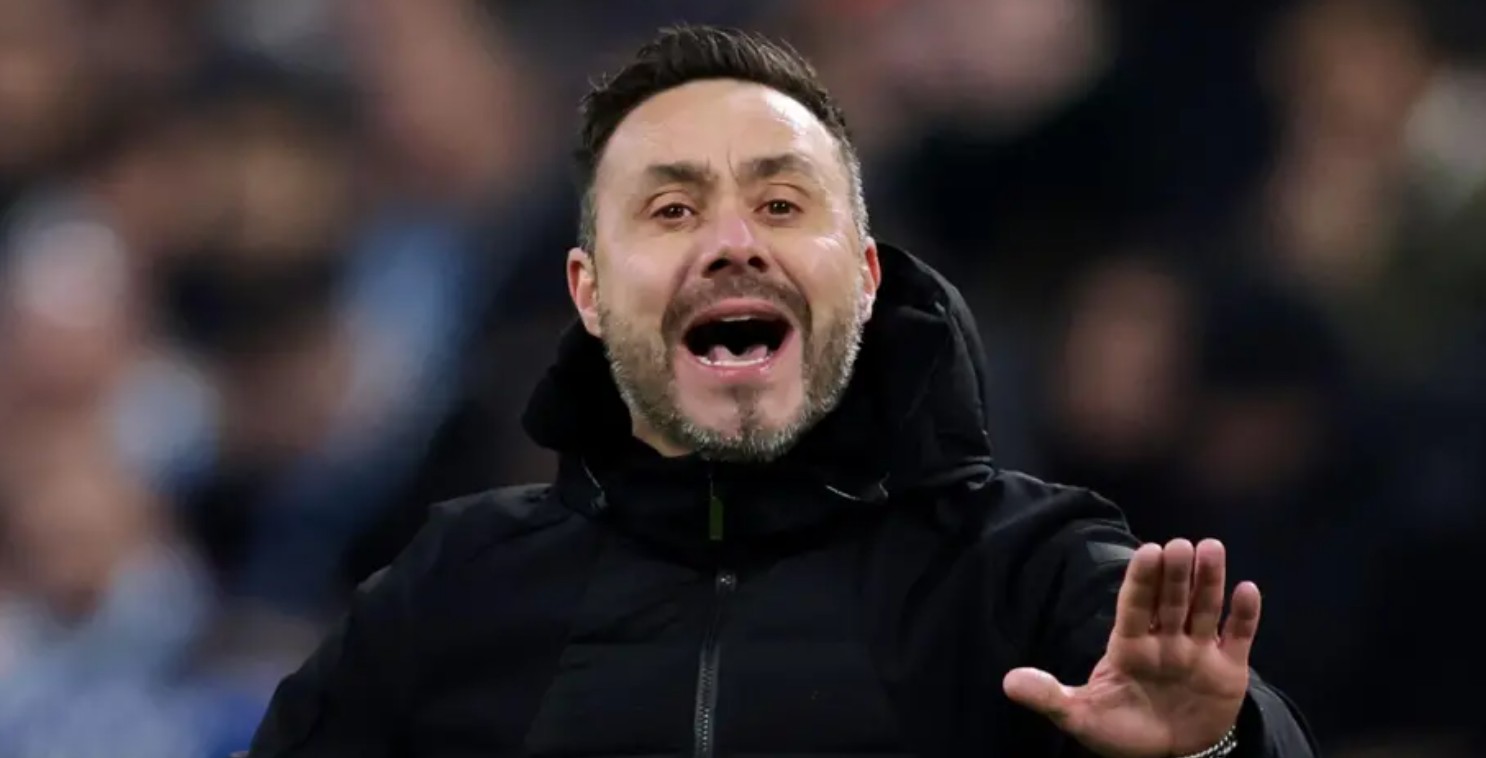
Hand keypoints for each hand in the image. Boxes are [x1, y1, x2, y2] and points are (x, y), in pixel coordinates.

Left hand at [1003, 539, 1258, 757]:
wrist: (1169, 755)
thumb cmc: (1121, 731)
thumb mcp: (1081, 717)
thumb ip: (1050, 697)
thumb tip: (1009, 683)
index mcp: (1129, 646)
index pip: (1134, 607)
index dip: (1141, 581)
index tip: (1148, 552)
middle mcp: (1164, 641)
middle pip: (1170, 601)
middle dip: (1175, 574)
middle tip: (1180, 544)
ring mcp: (1197, 652)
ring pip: (1204, 610)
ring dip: (1209, 581)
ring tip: (1211, 548)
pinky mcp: (1228, 669)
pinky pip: (1237, 637)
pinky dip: (1244, 615)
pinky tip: (1248, 589)